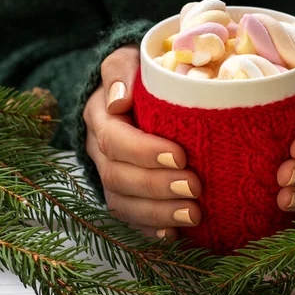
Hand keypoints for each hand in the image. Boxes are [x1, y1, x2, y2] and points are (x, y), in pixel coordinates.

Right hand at [83, 45, 201, 239]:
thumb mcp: (128, 60)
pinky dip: (151, 229)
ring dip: (158, 213)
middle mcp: (101, 151)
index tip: (181, 155)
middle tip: (195, 189)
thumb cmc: (139, 75)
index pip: (115, 140)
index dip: (145, 151)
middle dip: (156, 187)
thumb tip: (119, 101)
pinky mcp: (125, 194)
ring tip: (193, 215)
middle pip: (118, 177)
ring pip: (122, 204)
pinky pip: (130, 219)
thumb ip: (121, 71)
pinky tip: (175, 234)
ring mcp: (111, 175)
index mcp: (100, 118)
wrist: (136, 93)